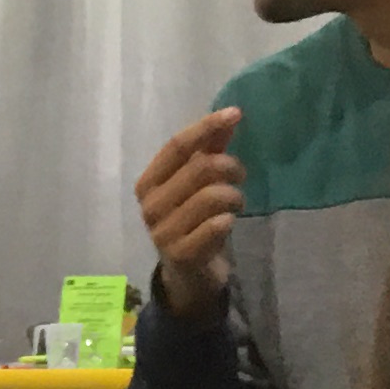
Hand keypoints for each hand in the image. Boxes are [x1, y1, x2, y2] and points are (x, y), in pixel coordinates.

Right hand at [134, 109, 243, 317]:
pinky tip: (228, 222)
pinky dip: (228, 220)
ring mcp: (163, 232)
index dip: (206, 127)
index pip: (176, 146)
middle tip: (240, 175)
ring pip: (212, 196)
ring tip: (237, 202)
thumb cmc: (192, 220)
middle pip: (199, 168)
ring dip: (234, 196)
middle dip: (230, 166)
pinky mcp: (181, 254)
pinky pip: (215, 226)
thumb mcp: (197, 184)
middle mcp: (150, 206)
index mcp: (148, 182)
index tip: (235, 114)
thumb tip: (231, 115)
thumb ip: (210, 150)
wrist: (188, 274)